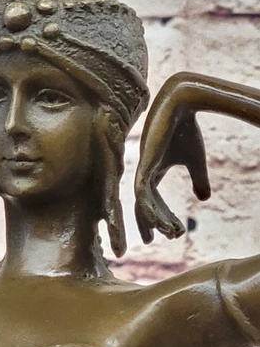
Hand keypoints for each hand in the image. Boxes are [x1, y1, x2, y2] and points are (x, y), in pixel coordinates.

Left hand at [135, 81, 210, 243]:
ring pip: (142, 204)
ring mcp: (142, 169)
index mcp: (153, 171)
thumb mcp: (196, 161)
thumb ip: (198, 180)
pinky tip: (154, 222)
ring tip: (165, 234)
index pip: (151, 201)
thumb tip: (204, 199)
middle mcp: (144, 172)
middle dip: (149, 224)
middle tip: (153, 240)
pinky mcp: (143, 164)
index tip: (170, 233)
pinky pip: (141, 193)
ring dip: (154, 220)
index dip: (159, 218)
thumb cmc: (187, 130)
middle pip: (143, 206)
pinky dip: (147, 209)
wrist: (182, 106)